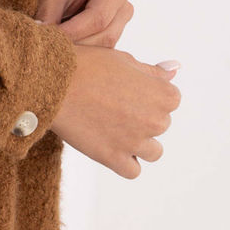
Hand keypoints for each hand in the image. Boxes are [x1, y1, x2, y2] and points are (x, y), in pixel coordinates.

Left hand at [34, 0, 132, 47]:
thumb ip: (48, 19)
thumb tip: (44, 45)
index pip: (97, 20)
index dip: (72, 33)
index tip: (47, 40)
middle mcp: (123, 7)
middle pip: (103, 37)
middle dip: (75, 45)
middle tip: (47, 47)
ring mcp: (120, 24)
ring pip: (102, 50)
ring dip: (77, 51)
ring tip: (51, 48)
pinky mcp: (111, 37)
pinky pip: (98, 53)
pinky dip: (79, 53)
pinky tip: (60, 49)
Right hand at [50, 43, 182, 178]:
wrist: (53, 82)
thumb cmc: (87, 65)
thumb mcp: (124, 59)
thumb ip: (153, 71)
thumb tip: (175, 69)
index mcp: (162, 94)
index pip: (171, 101)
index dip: (149, 94)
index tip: (127, 89)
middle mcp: (155, 121)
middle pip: (160, 125)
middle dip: (143, 116)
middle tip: (114, 104)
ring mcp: (135, 142)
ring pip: (152, 151)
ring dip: (139, 142)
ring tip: (114, 127)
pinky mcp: (114, 158)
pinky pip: (133, 170)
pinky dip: (125, 161)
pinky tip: (110, 145)